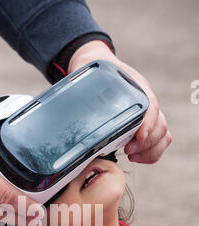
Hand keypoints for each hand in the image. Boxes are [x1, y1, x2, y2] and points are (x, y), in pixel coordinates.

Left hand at [68, 41, 171, 163]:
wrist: (102, 63)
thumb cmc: (95, 71)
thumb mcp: (88, 75)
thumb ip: (82, 89)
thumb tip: (66, 107)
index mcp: (136, 87)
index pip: (151, 107)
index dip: (147, 124)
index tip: (138, 138)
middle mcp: (146, 101)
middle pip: (160, 125)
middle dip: (146, 143)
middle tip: (127, 151)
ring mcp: (148, 114)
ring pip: (163, 135)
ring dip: (150, 150)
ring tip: (131, 156)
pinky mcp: (145, 125)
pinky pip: (158, 141)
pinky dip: (151, 153)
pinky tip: (135, 157)